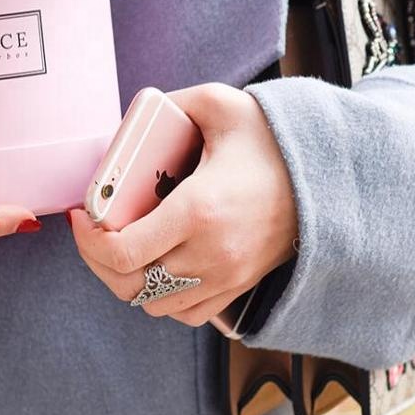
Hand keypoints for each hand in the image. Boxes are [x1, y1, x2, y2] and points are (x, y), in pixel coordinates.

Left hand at [69, 84, 297, 326]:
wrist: (331, 177)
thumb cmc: (271, 139)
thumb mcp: (218, 104)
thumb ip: (170, 103)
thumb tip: (131, 116)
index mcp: (198, 211)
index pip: (124, 253)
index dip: (89, 240)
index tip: (82, 213)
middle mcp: (211, 254)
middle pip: (130, 285)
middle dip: (97, 260)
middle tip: (91, 230)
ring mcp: (227, 278)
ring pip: (153, 304)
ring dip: (127, 279)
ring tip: (118, 244)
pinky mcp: (239, 288)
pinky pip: (184, 312)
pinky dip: (159, 296)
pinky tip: (154, 263)